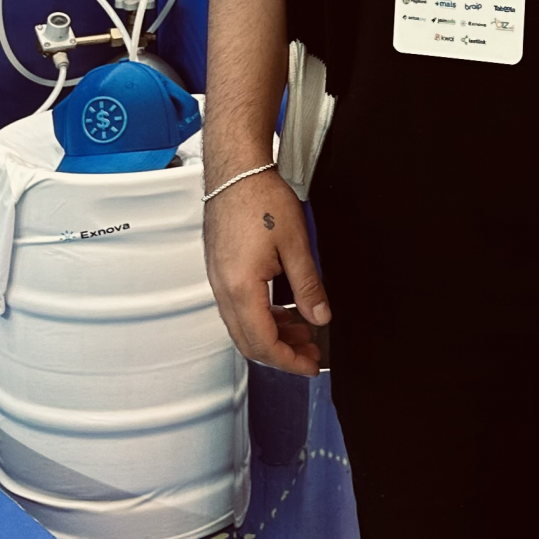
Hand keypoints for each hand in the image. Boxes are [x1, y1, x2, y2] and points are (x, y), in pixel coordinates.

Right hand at [203, 169, 330, 376]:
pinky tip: (285, 312)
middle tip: (311, 354)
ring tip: (304, 333)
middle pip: (249, 342)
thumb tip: (320, 318)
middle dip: (282, 354)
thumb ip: (309, 286)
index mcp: (241, 288)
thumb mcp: (296, 244)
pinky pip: (238, 308)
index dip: (289, 361)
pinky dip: (262, 318)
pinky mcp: (220, 271)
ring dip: (273, 336)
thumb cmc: (260, 198)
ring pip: (243, 327)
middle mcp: (223, 290)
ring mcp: (218, 281)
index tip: (310, 366)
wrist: (236, 172)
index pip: (263, 342)